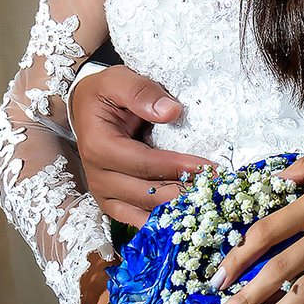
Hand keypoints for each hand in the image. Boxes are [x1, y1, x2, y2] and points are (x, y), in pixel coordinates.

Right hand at [69, 65, 211, 226]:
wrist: (86, 105)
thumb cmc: (105, 93)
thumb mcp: (119, 80)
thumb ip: (142, 93)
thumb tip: (171, 111)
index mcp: (99, 147)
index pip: (144, 163)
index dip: (178, 167)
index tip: (209, 169)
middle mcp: (98, 176)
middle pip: (145, 193)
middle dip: (183, 193)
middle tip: (217, 192)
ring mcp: (104, 193)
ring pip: (142, 211)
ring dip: (175, 213)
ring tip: (207, 208)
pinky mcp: (113, 202)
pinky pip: (136, 219)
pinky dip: (160, 223)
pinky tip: (185, 223)